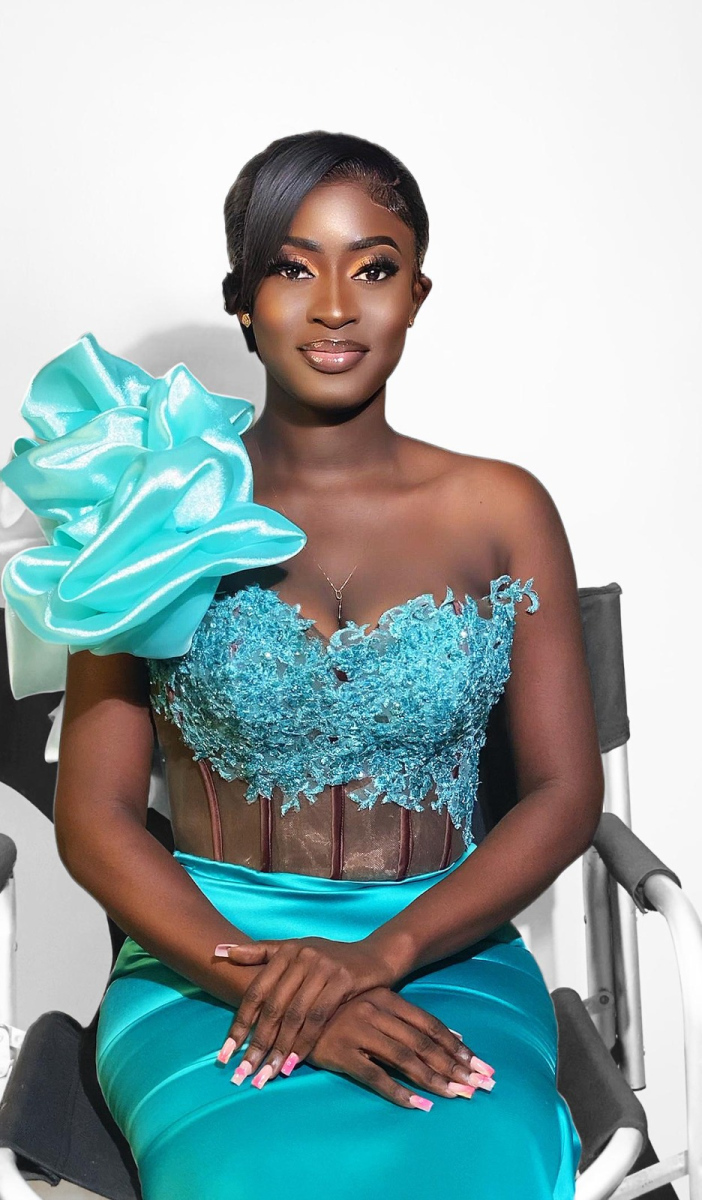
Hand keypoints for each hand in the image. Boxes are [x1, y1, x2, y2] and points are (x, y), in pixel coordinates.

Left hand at [213, 936, 397, 1080]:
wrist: (374, 956)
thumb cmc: (329, 958)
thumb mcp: (295, 951)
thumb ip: (259, 953)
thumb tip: (219, 951)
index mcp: (286, 951)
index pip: (256, 992)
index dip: (239, 1024)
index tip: (225, 1054)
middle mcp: (301, 956)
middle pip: (272, 1007)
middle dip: (256, 1043)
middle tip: (244, 1073)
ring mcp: (323, 967)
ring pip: (294, 1016)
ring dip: (279, 1048)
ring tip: (266, 1075)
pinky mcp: (343, 980)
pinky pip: (318, 1018)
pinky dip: (304, 1043)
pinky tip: (293, 1063)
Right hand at [307, 988, 495, 1107]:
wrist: (292, 1008)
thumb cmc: (342, 1008)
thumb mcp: (377, 1004)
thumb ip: (411, 1019)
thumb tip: (456, 1036)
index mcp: (386, 998)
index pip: (429, 1025)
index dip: (456, 1046)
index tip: (479, 1064)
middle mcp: (375, 1011)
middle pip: (423, 1043)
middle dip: (454, 1066)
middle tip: (479, 1084)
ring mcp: (358, 1031)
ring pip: (404, 1059)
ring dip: (433, 1080)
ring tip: (456, 1096)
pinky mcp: (341, 1052)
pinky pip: (375, 1076)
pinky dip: (398, 1092)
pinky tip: (419, 1105)